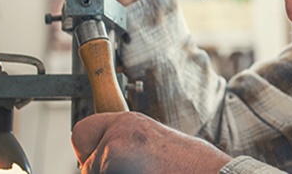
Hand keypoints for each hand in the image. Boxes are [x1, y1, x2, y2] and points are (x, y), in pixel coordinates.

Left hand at [71, 112, 232, 173]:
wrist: (209, 173)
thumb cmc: (189, 165)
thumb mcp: (153, 142)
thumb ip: (125, 143)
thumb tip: (101, 156)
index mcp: (127, 122)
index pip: (81, 132)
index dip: (88, 151)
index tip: (96, 161)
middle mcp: (118, 133)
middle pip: (86, 162)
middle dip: (98, 170)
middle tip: (127, 171)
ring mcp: (116, 154)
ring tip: (145, 172)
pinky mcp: (116, 171)